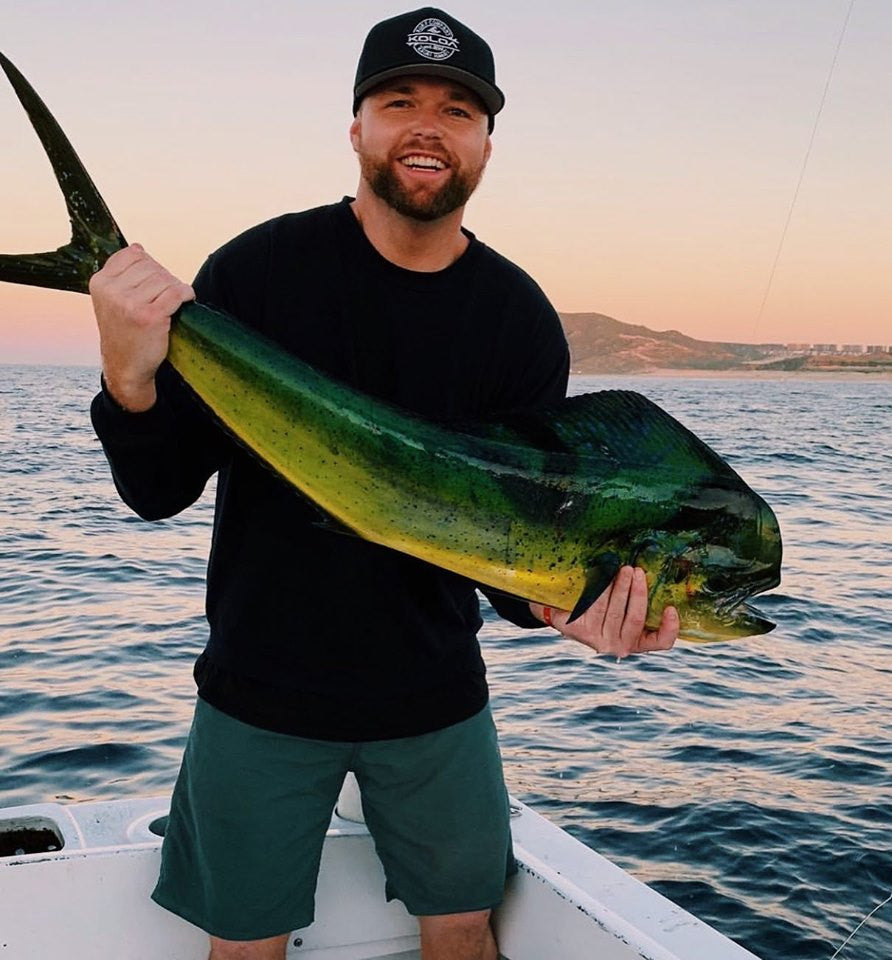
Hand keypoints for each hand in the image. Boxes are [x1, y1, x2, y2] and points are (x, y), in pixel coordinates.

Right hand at [89, 243, 193, 411]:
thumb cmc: (124, 332)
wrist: (125, 367)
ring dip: (175, 288)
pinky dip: (186, 293)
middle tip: (164, 297)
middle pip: (152, 266)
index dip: (149, 266)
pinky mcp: (149, 317)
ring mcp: (130, 304)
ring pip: (165, 278)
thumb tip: (138, 247)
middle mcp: (112, 291)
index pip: (133, 254)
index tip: (152, 283)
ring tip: (172, 303)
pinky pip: (176, 292)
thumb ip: (122, 275)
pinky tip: (187, 300)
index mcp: (100, 282)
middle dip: (164, 279)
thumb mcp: (111, 300)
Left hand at [530, 566, 678, 658]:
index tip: (671, 608)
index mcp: (636, 642)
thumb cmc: (604, 609)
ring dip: (621, 588)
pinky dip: (602, 590)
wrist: (567, 615)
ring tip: (624, 569)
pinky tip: (604, 577)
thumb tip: (652, 576)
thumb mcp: (624, 610)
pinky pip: (595, 607)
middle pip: (635, 620)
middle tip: (638, 571)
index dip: (670, 628)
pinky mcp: (582, 632)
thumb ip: (636, 602)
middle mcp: (620, 646)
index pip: (660, 642)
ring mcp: (600, 641)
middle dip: (638, 593)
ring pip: (615, 612)